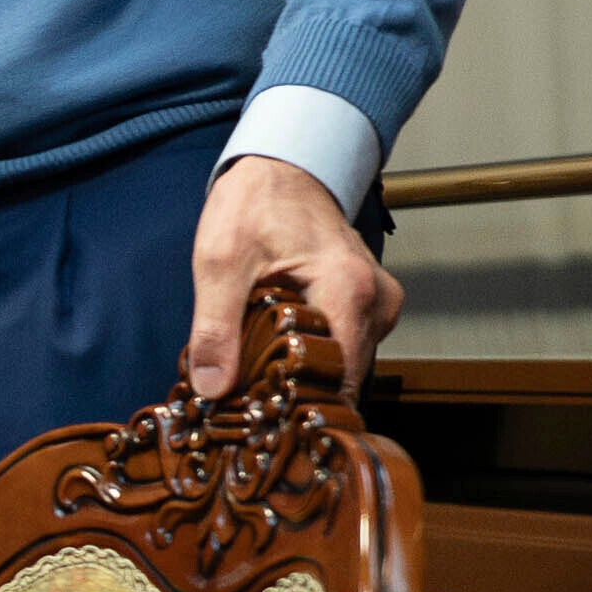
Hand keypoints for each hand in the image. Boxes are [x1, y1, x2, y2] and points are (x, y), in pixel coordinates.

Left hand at [190, 154, 401, 396]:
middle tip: (252, 412)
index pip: (337, 377)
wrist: (281, 167)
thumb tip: (212, 387)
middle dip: (298, 396)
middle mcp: (377, 300)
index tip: (262, 423)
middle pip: (344, 376)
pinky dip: (314, 358)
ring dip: (305, 379)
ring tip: (260, 388)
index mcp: (347, 289)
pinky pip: (346, 346)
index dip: (299, 405)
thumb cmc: (252, 204)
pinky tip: (278, 361)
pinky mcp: (370, 304)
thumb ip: (214, 328)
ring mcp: (379, 303)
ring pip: (346, 365)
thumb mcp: (218, 263)